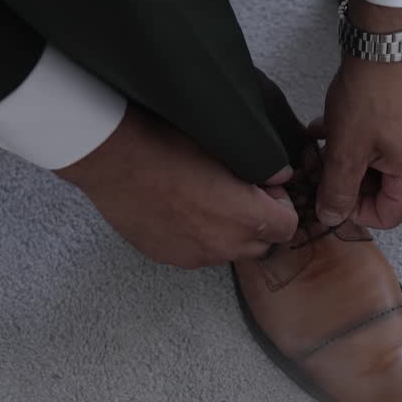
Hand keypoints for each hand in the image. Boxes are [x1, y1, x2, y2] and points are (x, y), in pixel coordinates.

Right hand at [55, 103, 297, 267]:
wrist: (112, 159)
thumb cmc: (168, 144)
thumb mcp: (225, 147)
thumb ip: (261, 167)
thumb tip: (280, 176)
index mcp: (246, 217)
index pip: (288, 227)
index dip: (281, 205)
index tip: (263, 188)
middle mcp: (224, 244)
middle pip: (261, 244)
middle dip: (257, 222)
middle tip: (237, 193)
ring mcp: (195, 255)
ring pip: (228, 250)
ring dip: (227, 231)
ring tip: (204, 200)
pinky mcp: (168, 257)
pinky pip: (196, 252)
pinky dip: (197, 237)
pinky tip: (179, 210)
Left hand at [320, 0, 401, 228]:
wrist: (383, 44)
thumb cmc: (368, 97)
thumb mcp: (345, 151)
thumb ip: (337, 191)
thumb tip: (331, 219)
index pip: (388, 217)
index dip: (354, 212)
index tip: (330, 192)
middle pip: (385, 192)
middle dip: (349, 182)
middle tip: (321, 166)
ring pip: (380, 166)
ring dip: (350, 160)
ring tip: (322, 143)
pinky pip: (386, 145)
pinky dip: (360, 142)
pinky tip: (331, 126)